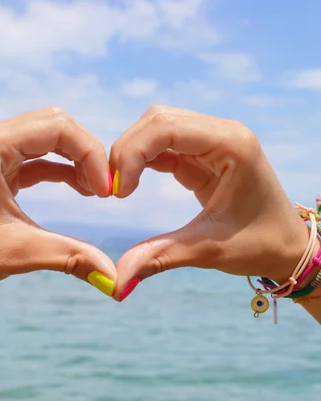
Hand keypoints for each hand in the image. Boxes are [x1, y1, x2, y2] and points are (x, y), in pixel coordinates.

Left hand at [0, 107, 116, 307]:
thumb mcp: (16, 253)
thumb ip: (71, 257)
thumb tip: (116, 279)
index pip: (57, 128)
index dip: (90, 155)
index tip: (104, 193)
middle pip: (54, 124)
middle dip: (85, 153)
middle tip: (102, 189)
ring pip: (46, 137)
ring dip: (74, 159)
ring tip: (94, 191)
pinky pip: (34, 157)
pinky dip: (59, 169)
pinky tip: (78, 189)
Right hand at [110, 106, 311, 300]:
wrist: (288, 247)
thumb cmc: (261, 244)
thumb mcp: (210, 249)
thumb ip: (162, 256)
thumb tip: (117, 280)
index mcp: (232, 144)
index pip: (167, 127)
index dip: (133, 152)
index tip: (118, 192)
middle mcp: (222, 133)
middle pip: (158, 120)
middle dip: (128, 150)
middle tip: (111, 189)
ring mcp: (213, 141)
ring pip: (158, 128)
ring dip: (133, 153)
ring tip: (120, 188)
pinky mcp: (203, 155)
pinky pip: (164, 146)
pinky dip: (143, 161)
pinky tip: (131, 184)